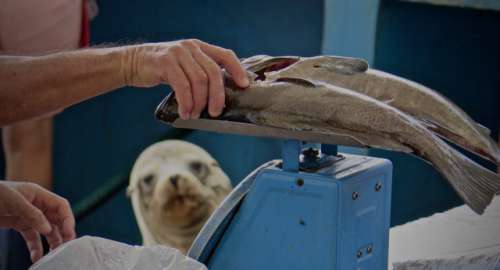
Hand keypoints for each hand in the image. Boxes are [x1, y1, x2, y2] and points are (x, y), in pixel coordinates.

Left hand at [0, 181, 74, 261]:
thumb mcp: (14, 201)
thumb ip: (32, 214)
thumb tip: (47, 229)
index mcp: (39, 194)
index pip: (61, 206)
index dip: (67, 219)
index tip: (68, 233)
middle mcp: (37, 204)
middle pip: (56, 219)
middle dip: (61, 233)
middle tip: (64, 247)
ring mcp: (28, 215)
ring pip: (45, 230)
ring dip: (50, 242)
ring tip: (52, 254)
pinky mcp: (19, 224)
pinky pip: (31, 237)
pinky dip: (35, 247)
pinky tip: (35, 257)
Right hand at [122, 39, 249, 118]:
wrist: (132, 63)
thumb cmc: (162, 70)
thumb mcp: (185, 66)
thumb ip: (200, 74)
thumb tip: (219, 98)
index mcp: (200, 47)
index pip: (226, 55)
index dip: (237, 70)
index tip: (244, 85)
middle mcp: (191, 47)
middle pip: (213, 73)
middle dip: (217, 96)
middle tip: (215, 112)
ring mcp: (178, 53)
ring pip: (199, 81)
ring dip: (199, 103)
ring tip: (194, 115)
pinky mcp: (165, 62)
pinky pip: (182, 86)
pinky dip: (186, 102)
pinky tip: (185, 112)